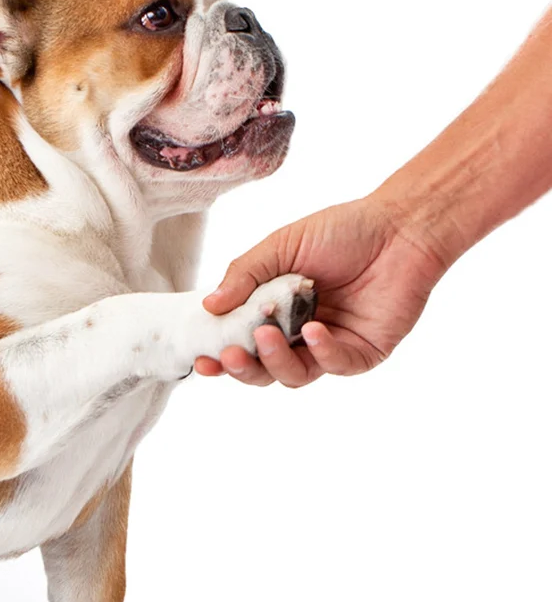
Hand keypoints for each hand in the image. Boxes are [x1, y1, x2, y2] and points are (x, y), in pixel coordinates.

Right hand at [196, 196, 447, 386]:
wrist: (399, 226)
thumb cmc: (340, 231)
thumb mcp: (280, 246)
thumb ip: (244, 275)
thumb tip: (209, 307)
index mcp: (274, 312)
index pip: (241, 343)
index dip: (220, 356)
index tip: (202, 359)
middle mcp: (298, 335)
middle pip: (263, 370)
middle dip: (243, 368)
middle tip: (229, 354)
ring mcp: (329, 346)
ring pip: (294, 375)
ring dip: (275, 361)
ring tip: (266, 335)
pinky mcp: (361, 352)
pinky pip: (334, 365)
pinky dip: (321, 351)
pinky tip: (314, 330)